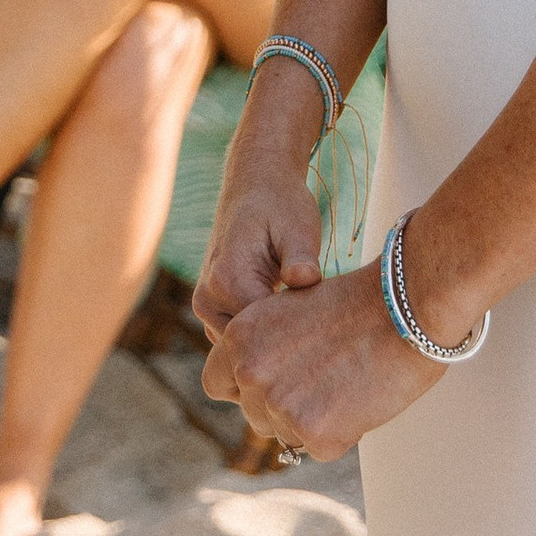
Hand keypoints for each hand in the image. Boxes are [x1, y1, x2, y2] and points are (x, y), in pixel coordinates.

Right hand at [191, 118, 325, 339]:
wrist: (255, 185)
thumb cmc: (281, 204)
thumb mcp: (298, 226)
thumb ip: (301, 257)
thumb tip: (305, 280)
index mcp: (228, 281)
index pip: (263, 339)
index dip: (298, 343)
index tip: (329, 339)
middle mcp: (208, 299)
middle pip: (249, 350)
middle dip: (285, 349)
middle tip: (325, 341)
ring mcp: (206, 306)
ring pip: (242, 349)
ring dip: (273, 346)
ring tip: (310, 331)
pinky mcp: (213, 308)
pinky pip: (237, 339)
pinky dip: (263, 337)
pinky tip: (293, 325)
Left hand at [201, 257, 441, 463]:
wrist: (404, 307)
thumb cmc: (356, 304)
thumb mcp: (289, 311)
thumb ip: (263, 345)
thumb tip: (255, 381)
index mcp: (239, 336)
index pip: (217, 383)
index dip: (244, 387)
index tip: (270, 383)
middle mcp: (251, 373)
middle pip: (254, 415)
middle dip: (283, 407)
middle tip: (323, 384)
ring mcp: (281, 406)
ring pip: (286, 435)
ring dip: (311, 422)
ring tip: (345, 386)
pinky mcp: (316, 433)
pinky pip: (320, 449)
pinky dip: (341, 434)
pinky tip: (360, 401)